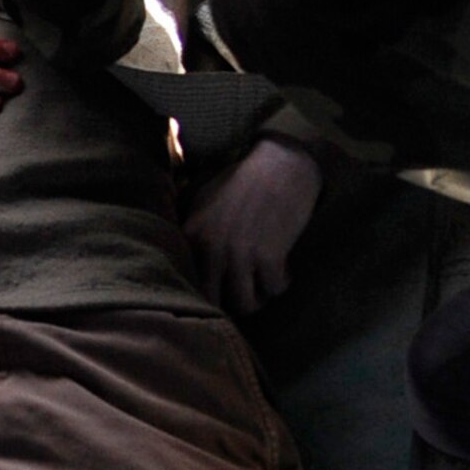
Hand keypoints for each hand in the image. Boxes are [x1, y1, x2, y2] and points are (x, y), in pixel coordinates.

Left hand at [181, 136, 322, 314]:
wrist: (279, 166)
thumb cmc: (241, 182)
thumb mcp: (203, 200)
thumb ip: (192, 231)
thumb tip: (186, 264)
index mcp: (192, 234)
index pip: (188, 281)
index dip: (204, 292)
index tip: (219, 289)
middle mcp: (211, 248)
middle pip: (215, 301)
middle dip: (230, 302)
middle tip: (244, 290)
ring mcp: (240, 253)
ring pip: (246, 303)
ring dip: (258, 298)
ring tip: (263, 283)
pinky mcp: (269, 256)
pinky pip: (274, 289)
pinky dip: (281, 283)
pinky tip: (284, 268)